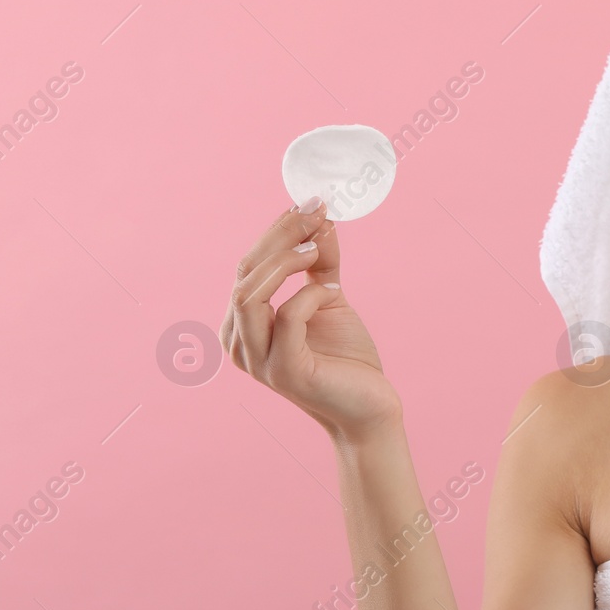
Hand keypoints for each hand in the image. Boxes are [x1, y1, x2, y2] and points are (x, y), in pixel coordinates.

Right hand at [220, 199, 402, 442]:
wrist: (369, 406)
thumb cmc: (345, 356)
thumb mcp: (328, 297)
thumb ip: (319, 261)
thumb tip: (318, 216)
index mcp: (243, 324)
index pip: (247, 266)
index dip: (275, 231)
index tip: (307, 202)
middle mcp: (240, 343)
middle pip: (244, 275)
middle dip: (280, 236)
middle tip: (315, 211)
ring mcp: (258, 361)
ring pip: (249, 295)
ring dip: (286, 261)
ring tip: (319, 247)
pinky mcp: (284, 373)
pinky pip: (286, 318)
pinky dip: (308, 295)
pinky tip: (333, 291)